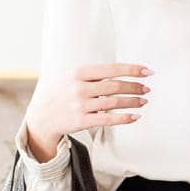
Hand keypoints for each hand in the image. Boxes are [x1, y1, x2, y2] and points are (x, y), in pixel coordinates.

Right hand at [23, 60, 152, 161]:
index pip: (111, 69)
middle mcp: (79, 88)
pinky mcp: (81, 121)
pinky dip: (124, 118)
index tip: (148, 71)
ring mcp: (80, 105)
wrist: (41, 116)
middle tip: (147, 88)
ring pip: (114, 102)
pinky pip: (108, 119)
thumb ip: (93, 74)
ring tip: (144, 101)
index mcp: (78, 73)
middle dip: (134, 87)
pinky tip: (135, 116)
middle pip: (115, 86)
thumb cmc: (61, 93)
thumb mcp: (71, 77)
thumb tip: (122, 72)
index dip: (132, 69)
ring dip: (132, 102)